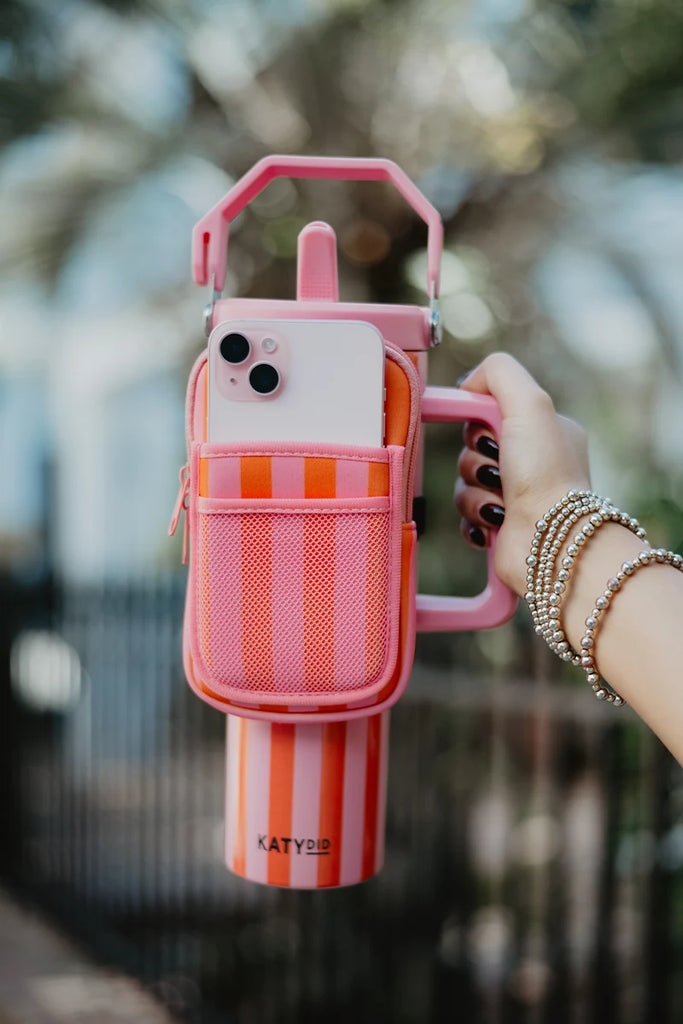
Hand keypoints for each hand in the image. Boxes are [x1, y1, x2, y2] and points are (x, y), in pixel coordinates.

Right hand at [455, 353, 590, 595]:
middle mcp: (532, 461)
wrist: (552, 543)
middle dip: (476, 461)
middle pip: (471, 447)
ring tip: (500, 506)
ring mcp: (516, 496)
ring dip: (475, 493)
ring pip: (465, 482)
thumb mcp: (530, 403)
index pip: (491, 411)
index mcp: (544, 430)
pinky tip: (493, 526)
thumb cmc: (546, 474)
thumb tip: (468, 384)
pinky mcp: (499, 526)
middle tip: (499, 472)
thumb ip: (499, 372)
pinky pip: (465, 514)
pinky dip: (474, 520)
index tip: (484, 433)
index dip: (478, 422)